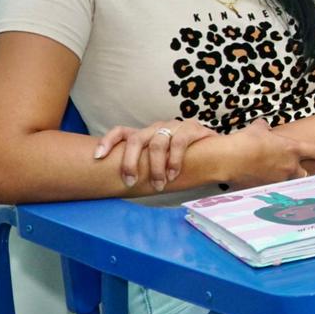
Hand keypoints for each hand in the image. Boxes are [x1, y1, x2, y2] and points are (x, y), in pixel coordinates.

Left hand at [96, 119, 215, 190]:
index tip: (98, 157)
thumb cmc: (183, 161)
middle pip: (137, 139)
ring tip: (159, 184)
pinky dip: (174, 160)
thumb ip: (145, 166)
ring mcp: (175, 126)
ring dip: (156, 167)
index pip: (121, 132)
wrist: (216, 153)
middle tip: (130, 182)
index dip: (108, 142)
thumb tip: (118, 187)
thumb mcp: (160, 162)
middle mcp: (157, 128)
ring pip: (158, 143)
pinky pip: (179, 142)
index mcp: (146, 134)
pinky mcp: (192, 128)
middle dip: (131, 162)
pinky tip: (174, 174)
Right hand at [216, 119, 314, 188]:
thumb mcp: (257, 129)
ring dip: (282, 180)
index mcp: (292, 150)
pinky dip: (265, 185)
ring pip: (288, 182)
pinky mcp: (266, 190)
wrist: (229, 159)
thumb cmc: (245, 141)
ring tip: (268, 177)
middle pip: (304, 173)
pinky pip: (271, 189)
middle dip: (300, 173)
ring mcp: (279, 180)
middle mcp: (290, 167)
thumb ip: (264, 128)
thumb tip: (264, 125)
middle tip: (292, 170)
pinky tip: (254, 181)